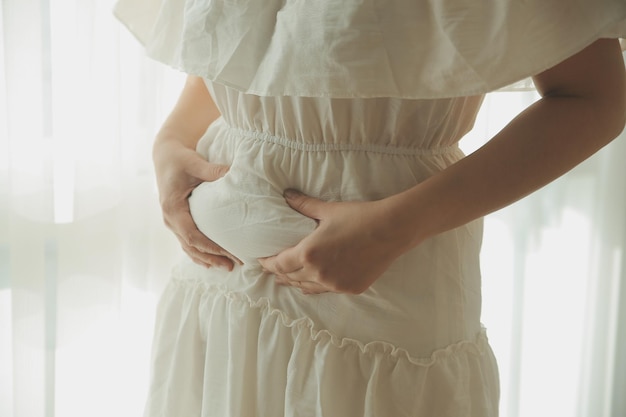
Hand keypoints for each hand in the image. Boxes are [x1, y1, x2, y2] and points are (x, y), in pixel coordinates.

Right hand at [153, 138, 241, 269]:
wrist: (165, 156)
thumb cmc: (180, 159)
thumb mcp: (194, 162)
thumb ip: (212, 170)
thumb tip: (234, 174)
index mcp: (172, 208)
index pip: (192, 236)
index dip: (211, 248)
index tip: (230, 253)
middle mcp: (169, 219)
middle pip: (191, 246)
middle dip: (212, 258)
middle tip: (234, 265)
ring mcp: (172, 222)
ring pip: (188, 248)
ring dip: (206, 259)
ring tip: (227, 267)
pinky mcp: (177, 221)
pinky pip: (187, 242)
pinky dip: (199, 253)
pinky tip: (212, 262)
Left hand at [258, 190, 408, 293]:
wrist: (391, 230)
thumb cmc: (359, 216)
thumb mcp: (328, 210)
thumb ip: (304, 205)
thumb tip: (287, 195)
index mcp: (309, 254)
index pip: (279, 264)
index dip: (268, 264)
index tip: (261, 262)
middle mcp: (319, 273)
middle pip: (291, 277)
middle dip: (279, 273)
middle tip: (272, 270)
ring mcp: (335, 284)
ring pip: (307, 287)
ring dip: (296, 282)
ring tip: (287, 279)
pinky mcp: (350, 288)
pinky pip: (326, 290)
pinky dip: (316, 286)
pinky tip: (311, 285)